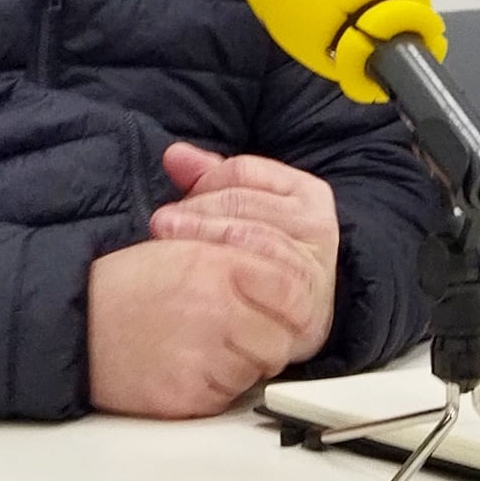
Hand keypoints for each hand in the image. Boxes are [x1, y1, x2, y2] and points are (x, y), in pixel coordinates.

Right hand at [88, 237, 317, 416]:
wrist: (70, 321)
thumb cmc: (125, 285)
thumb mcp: (184, 248)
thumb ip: (240, 260)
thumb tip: (294, 281)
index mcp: (217, 266)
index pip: (293, 292)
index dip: (293, 306)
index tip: (282, 311)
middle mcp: (215, 311)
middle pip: (280, 342)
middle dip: (266, 341)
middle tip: (238, 334)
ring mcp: (201, 357)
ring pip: (255, 373)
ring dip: (240, 365)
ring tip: (203, 348)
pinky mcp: (186, 396)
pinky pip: (225, 398)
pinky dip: (213, 388)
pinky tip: (186, 366)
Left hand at [144, 140, 338, 358]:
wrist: (291, 324)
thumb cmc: (261, 261)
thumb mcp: (239, 214)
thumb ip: (208, 181)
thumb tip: (174, 156)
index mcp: (305, 191)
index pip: (243, 171)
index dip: (202, 183)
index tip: (173, 201)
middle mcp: (318, 223)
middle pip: (247, 204)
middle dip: (198, 213)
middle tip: (161, 224)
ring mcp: (317, 264)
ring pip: (257, 239)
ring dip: (208, 240)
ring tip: (168, 246)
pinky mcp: (311, 304)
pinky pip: (273, 281)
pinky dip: (236, 275)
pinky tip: (204, 279)